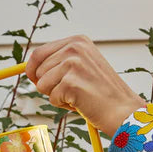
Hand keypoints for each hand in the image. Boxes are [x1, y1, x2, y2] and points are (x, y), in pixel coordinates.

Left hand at [25, 35, 144, 135]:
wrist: (123, 110)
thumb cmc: (101, 92)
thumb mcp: (82, 67)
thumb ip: (59, 62)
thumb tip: (29, 69)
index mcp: (77, 41)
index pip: (39, 53)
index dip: (33, 71)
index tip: (36, 81)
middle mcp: (74, 48)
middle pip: (37, 70)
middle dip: (48, 85)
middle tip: (70, 91)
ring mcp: (73, 64)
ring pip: (42, 85)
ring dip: (57, 95)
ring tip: (78, 95)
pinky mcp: (71, 82)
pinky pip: (52, 98)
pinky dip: (64, 105)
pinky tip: (82, 102)